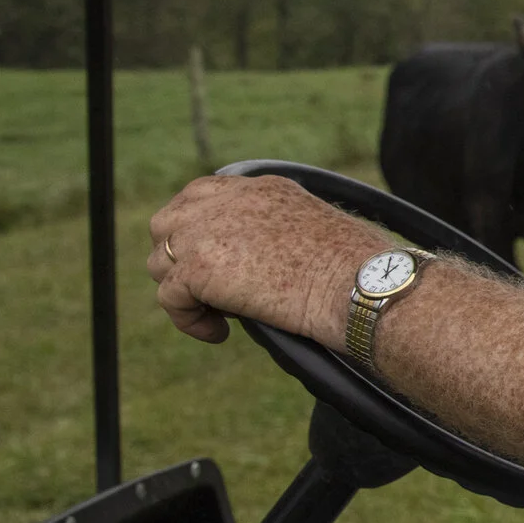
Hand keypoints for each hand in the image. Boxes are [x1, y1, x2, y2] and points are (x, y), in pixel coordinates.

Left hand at [146, 175, 390, 347]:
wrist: (361, 284)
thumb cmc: (357, 271)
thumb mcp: (312, 232)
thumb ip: (273, 233)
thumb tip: (252, 267)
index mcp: (261, 188)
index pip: (201, 194)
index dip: (195, 228)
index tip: (209, 258)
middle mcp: (228, 201)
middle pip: (167, 224)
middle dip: (178, 257)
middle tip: (207, 290)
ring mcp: (208, 231)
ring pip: (161, 262)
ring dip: (183, 291)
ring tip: (219, 315)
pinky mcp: (198, 268)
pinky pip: (169, 298)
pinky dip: (189, 321)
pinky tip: (219, 334)